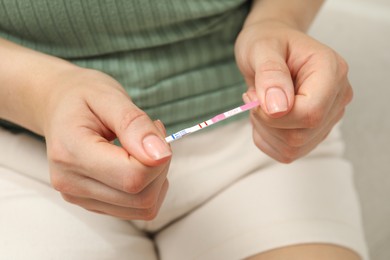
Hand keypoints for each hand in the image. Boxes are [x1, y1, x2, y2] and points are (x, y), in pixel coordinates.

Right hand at [43, 68, 171, 219]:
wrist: (59, 106)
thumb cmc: (82, 97)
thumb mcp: (109, 96)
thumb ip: (135, 124)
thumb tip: (160, 155)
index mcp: (71, 153)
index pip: (132, 177)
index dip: (157, 156)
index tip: (156, 129)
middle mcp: (71, 182)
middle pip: (141, 196)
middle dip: (160, 165)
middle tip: (153, 134)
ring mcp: (80, 197)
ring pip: (144, 206)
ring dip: (157, 177)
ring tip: (145, 146)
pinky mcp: (92, 203)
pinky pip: (138, 209)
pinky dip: (150, 186)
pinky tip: (140, 162)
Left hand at [235, 21, 352, 162]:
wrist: (271, 48)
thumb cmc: (268, 42)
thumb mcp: (262, 48)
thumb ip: (271, 74)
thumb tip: (279, 109)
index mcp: (332, 71)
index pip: (310, 114)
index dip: (275, 115)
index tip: (252, 97)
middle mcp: (337, 97)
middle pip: (300, 135)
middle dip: (266, 121)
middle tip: (253, 96)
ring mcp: (328, 118)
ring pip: (293, 148)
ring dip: (265, 131)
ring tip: (261, 103)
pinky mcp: (314, 133)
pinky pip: (287, 153)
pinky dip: (267, 139)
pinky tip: (265, 116)